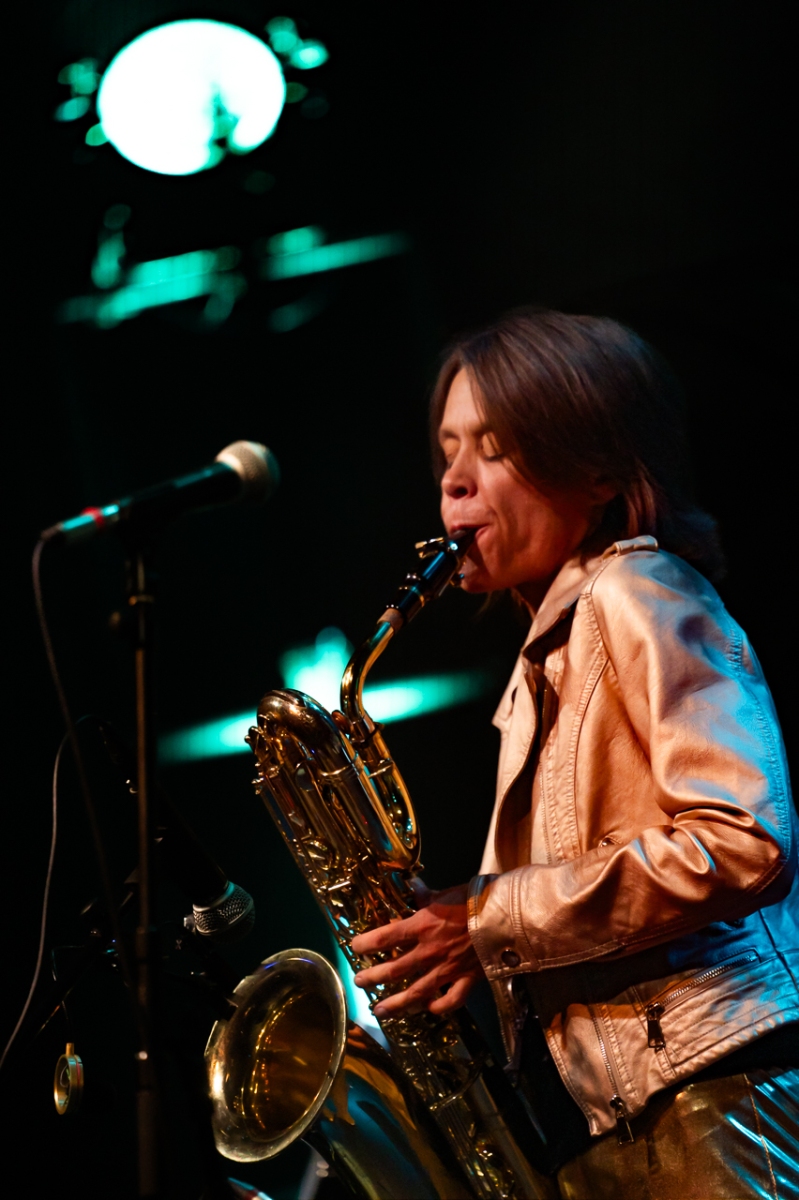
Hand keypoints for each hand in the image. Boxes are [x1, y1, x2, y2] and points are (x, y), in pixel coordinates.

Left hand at [350, 880, 483, 1016]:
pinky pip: (451, 1000)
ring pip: (416, 993)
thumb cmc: (475, 899)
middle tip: (359, 982)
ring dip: (396, 1004)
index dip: (366, 944)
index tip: (355, 948)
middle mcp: (430, 951)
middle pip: (394, 970)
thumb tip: (413, 886)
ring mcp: (448, 969)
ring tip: (380, 1010)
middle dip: (373, 978)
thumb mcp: (446, 893)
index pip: (385, 938)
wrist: (507, 915)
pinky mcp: (468, 980)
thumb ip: (427, 895)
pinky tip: (430, 1009)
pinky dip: (439, 1007)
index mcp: (421, 926)